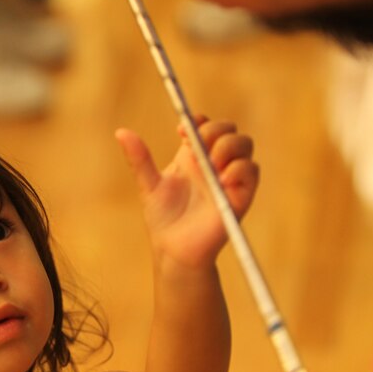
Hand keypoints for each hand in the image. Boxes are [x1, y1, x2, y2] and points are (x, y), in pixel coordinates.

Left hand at [116, 117, 257, 268]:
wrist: (174, 250)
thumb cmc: (162, 219)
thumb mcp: (148, 185)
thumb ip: (139, 159)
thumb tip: (120, 132)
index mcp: (193, 156)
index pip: (205, 125)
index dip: (199, 120)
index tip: (182, 130)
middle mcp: (214, 163)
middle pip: (228, 129)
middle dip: (215, 130)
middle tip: (198, 144)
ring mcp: (229, 178)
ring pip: (244, 144)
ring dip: (229, 146)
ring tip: (211, 163)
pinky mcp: (241, 195)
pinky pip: (252, 171)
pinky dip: (239, 169)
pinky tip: (222, 179)